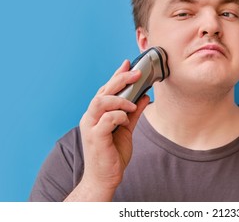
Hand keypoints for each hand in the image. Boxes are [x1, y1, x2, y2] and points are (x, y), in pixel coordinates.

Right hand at [66, 60, 149, 200]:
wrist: (105, 178)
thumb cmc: (112, 154)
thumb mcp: (126, 129)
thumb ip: (134, 114)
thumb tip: (146, 96)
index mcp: (97, 114)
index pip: (106, 90)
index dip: (116, 75)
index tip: (128, 64)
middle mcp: (90, 117)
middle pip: (103, 92)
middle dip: (120, 79)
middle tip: (137, 73)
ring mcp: (90, 127)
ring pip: (100, 102)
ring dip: (120, 99)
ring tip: (133, 104)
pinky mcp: (95, 138)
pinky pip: (106, 119)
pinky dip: (118, 116)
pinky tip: (126, 118)